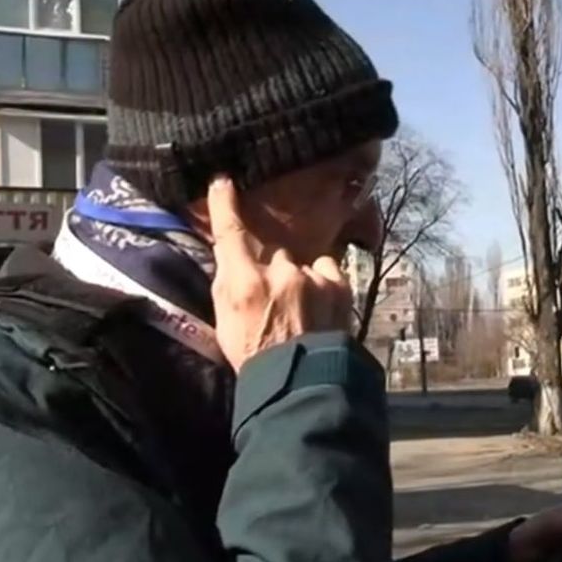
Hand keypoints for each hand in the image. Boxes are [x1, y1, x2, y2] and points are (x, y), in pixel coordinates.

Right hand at [208, 177, 352, 371]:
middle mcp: (279, 271)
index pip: (230, 232)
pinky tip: (320, 306)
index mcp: (244, 280)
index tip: (223, 181)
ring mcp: (311, 276)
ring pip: (303, 262)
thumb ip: (229, 282)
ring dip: (301, 277)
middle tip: (274, 298)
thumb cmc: (253, 354)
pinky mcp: (338, 285)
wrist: (300, 381)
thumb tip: (232, 256)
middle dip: (273, 268)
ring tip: (301, 309)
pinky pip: (327, 269)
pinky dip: (323, 282)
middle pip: (273, 251)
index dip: (224, 203)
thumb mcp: (225, 319)